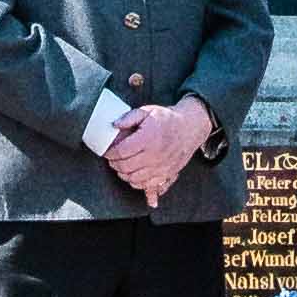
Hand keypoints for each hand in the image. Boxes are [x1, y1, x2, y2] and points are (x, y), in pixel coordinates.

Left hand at [99, 97, 215, 200]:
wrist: (189, 128)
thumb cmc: (167, 119)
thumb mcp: (147, 111)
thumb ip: (129, 117)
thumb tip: (114, 125)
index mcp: (148, 139)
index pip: (121, 151)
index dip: (110, 153)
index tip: (107, 151)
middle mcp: (154, 155)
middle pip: (125, 167)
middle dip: (114, 164)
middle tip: (112, 159)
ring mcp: (161, 167)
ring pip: (134, 178)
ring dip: (123, 174)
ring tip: (121, 166)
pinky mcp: (166, 174)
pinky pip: (147, 185)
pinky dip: (136, 183)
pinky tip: (133, 175)